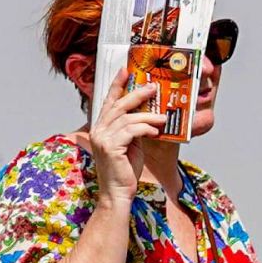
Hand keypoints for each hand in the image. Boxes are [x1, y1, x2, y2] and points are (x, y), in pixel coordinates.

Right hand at [88, 68, 164, 208]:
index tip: (124, 70)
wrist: (118, 192)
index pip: (108, 102)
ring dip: (149, 116)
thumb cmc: (125, 170)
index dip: (116, 85)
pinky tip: (155, 131)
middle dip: (137, 94)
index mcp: (101, 128)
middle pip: (118, 105)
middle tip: (153, 87)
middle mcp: (98, 131)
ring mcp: (102, 139)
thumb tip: (150, 114)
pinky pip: (132, 131)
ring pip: (128, 118)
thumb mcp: (131, 144)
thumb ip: (134, 129)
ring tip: (163, 118)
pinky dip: (146, 128)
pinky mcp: (110, 148)